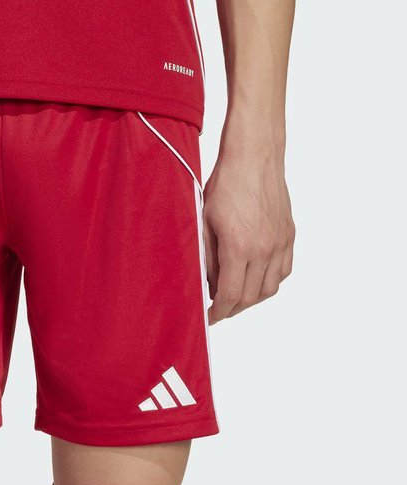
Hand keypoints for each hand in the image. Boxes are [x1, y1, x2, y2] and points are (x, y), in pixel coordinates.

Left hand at [203, 139, 294, 323]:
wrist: (255, 155)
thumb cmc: (226, 184)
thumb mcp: (205, 222)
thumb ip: (207, 258)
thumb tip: (208, 284)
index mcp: (239, 247)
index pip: (230, 295)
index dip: (218, 312)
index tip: (210, 318)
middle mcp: (264, 248)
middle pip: (250, 297)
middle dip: (233, 308)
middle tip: (220, 308)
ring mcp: (280, 242)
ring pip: (270, 288)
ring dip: (252, 298)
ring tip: (237, 296)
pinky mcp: (289, 234)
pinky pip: (284, 270)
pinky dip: (270, 282)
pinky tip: (257, 279)